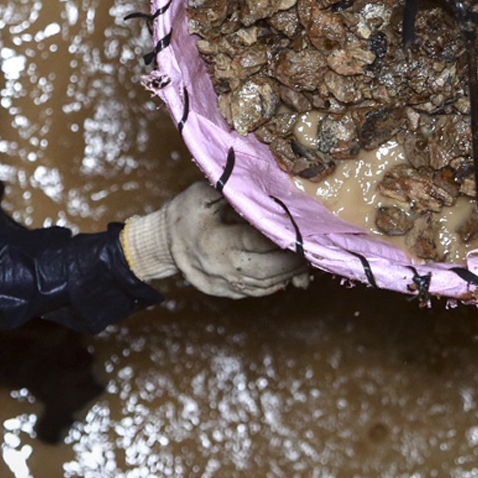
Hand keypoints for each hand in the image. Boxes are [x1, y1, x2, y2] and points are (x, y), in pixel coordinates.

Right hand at [121, 180, 306, 297]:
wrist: (163, 244)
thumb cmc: (186, 213)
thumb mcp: (204, 193)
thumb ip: (235, 190)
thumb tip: (268, 184)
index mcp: (218, 243)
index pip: (261, 243)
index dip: (285, 238)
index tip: (305, 229)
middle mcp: (223, 269)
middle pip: (270, 270)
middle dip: (295, 260)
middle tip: (313, 246)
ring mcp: (225, 285)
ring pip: (267, 285)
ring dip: (290, 273)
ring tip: (307, 257)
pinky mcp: (228, 293)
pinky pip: (259, 291)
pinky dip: (278, 282)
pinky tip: (290, 270)